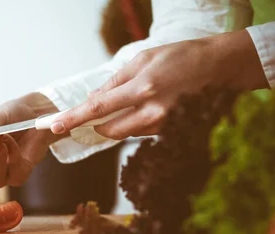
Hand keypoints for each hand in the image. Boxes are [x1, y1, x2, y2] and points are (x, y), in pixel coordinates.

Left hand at [51, 30, 268, 139]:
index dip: (73, 118)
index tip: (54, 126)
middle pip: (108, 130)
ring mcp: (161, 126)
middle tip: (93, 113)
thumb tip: (92, 100)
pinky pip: (139, 132)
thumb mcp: (144, 60)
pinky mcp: (168, 133)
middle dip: (96, 124)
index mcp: (142, 88)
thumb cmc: (180, 58)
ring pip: (123, 132)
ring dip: (117, 121)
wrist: (220, 70)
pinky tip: (148, 105)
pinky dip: (134, 122)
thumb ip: (115, 83)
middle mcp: (151, 112)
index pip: (98, 109)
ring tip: (134, 99)